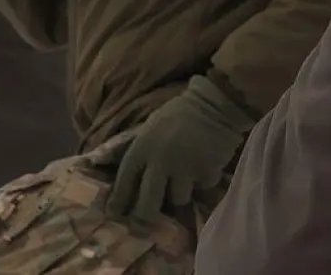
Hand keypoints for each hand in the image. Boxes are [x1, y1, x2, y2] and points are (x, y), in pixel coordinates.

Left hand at [107, 75, 256, 227]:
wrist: (215, 104)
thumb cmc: (179, 114)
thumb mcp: (150, 127)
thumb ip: (139, 151)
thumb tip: (124, 173)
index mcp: (143, 148)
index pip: (124, 181)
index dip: (119, 200)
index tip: (115, 214)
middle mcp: (160, 162)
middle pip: (148, 203)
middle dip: (145, 217)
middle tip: (145, 225)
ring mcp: (184, 170)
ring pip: (178, 199)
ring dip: (180, 193)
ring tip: (186, 180)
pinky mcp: (206, 173)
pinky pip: (201, 188)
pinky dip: (202, 182)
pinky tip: (204, 167)